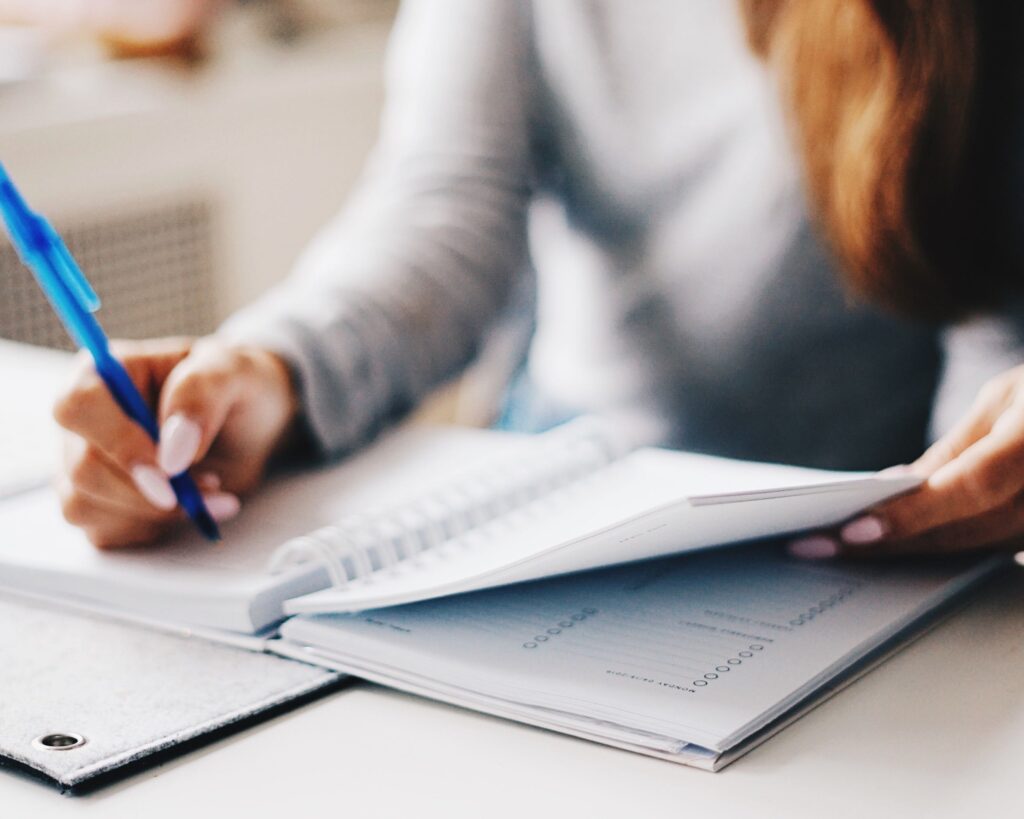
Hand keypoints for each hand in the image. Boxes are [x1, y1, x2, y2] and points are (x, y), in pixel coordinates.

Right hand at [53, 336, 299, 548]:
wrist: (252, 424)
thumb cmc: (236, 386)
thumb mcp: (233, 371)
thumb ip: (200, 395)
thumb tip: (172, 451)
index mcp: (105, 372)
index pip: (79, 406)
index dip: (118, 443)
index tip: (170, 469)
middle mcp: (86, 420)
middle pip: (82, 467)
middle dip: (149, 490)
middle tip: (211, 483)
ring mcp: (86, 463)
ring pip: (86, 505)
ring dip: (156, 512)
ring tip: (209, 489)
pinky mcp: (99, 502)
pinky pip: (104, 531)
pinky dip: (153, 528)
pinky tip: (188, 507)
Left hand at [789, 365, 1023, 559]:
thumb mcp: (1008, 397)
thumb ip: (957, 449)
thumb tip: (899, 487)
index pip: (971, 487)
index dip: (912, 514)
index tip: (853, 532)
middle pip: (967, 530)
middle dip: (890, 542)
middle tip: (819, 547)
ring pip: (979, 549)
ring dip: (911, 553)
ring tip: (842, 550)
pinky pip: (1000, 551)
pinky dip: (948, 549)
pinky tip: (900, 548)